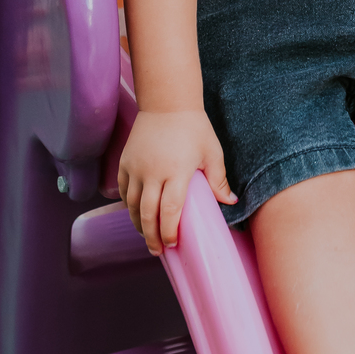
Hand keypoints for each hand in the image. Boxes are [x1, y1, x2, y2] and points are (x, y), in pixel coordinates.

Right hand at [118, 109, 236, 251]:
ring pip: (131, 205)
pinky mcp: (125, 162)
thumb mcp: (212, 152)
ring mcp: (135, 168)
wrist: (166, 103)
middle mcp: (152, 173)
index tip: (173, 244)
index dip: (169, 231)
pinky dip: (128, 206)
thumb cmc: (194, 127)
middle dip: (151, 236)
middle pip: (147, 214)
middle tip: (157, 251)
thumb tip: (230, 202)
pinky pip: (123, 191)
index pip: (170, 211)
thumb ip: (219, 179)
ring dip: (139, 224)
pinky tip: (136, 215)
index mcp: (176, 172)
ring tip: (147, 236)